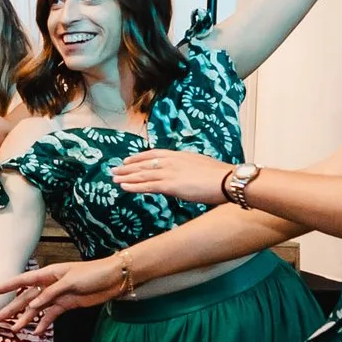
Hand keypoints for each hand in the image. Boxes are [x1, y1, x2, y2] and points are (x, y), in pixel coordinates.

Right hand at [0, 257, 127, 332]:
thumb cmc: (93, 273)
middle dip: (12, 308)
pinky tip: (36, 332)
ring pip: (37, 308)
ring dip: (25, 318)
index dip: (7, 286)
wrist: (115, 279)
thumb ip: (51, 293)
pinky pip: (51, 315)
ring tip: (14, 329)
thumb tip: (33, 306)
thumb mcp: (70, 281)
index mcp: (49, 274)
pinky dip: (44, 323)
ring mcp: (58, 295)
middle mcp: (50, 284)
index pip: (23, 280)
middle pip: (27, 297)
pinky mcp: (67, 304)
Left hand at [112, 148, 229, 203]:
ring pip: (142, 174)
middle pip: (143, 164)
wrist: (227, 180)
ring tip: (113, 179)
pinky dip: (134, 186)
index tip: (127, 160)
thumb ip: (187, 168)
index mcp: (178, 155)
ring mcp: (169, 172)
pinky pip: (147, 186)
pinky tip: (123, 187)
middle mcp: (171, 161)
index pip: (153, 154)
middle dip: (127, 168)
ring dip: (126, 176)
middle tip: (114, 170)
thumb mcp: (200, 165)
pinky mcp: (170, 185)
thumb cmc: (220, 175)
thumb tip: (183, 174)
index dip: (138, 158)